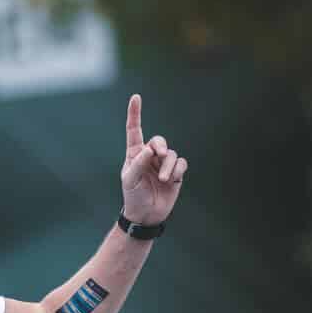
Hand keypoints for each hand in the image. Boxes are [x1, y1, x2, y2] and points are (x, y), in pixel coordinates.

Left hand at [120, 93, 187, 226]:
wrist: (146, 215)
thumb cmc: (133, 196)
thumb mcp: (131, 180)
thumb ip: (139, 163)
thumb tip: (150, 148)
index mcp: (134, 155)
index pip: (134, 131)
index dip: (135, 114)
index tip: (136, 97)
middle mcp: (149, 156)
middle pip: (159, 140)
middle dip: (160, 146)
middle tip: (158, 155)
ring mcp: (163, 164)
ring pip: (171, 154)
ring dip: (168, 166)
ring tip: (163, 180)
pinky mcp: (175, 172)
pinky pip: (181, 163)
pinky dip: (177, 171)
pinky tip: (172, 180)